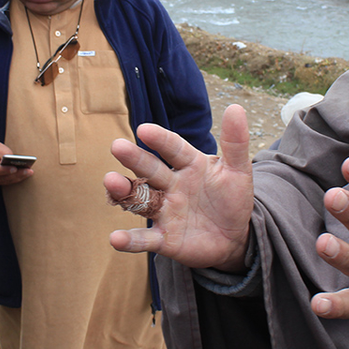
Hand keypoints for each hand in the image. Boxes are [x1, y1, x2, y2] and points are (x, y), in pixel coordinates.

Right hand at [0, 139, 32, 185]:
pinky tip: (24, 175)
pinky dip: (14, 179)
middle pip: (2, 177)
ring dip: (18, 178)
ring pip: (5, 181)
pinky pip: (4, 182)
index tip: (15, 168)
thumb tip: (14, 160)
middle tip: (29, 171)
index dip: (5, 170)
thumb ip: (3, 152)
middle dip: (17, 174)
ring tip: (29, 172)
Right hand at [105, 105, 253, 271]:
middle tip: (117, 146)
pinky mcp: (164, 238)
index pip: (173, 148)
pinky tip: (115, 239)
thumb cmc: (232, 199)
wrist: (234, 237)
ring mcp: (165, 211)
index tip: (145, 129)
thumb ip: (235, 142)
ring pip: (140, 199)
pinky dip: (129, 240)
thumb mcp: (238, 171)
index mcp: (188, 164)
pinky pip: (144, 239)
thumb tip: (236, 107)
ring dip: (123, 191)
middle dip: (134, 158)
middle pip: (149, 169)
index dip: (160, 139)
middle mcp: (171, 185)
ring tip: (111, 182)